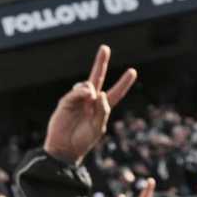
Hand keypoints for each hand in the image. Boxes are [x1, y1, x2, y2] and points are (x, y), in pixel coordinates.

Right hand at [42, 44, 136, 164]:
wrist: (64, 149)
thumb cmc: (82, 141)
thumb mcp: (98, 127)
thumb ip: (102, 110)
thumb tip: (100, 92)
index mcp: (101, 108)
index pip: (115, 92)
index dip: (124, 83)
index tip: (132, 71)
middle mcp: (90, 101)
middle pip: (97, 77)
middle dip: (100, 62)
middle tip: (105, 48)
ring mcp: (78, 100)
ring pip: (87, 84)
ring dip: (91, 88)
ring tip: (89, 99)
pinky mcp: (66, 102)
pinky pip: (77, 91)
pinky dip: (82, 92)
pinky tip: (85, 96)